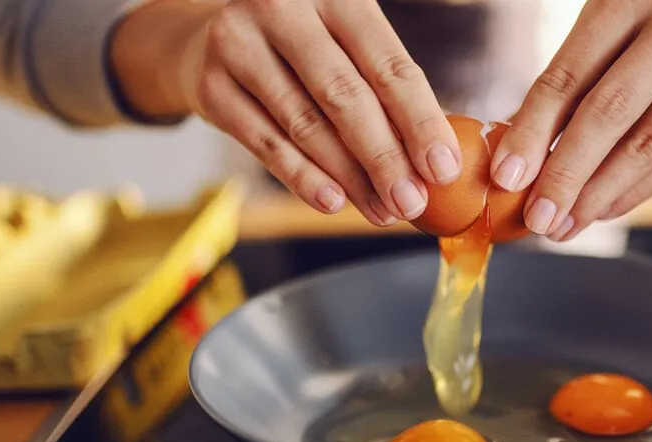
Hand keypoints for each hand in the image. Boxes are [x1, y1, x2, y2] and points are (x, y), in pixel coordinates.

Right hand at [113, 0, 462, 225]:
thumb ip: (385, 88)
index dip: (420, 121)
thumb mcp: (346, 42)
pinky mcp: (210, 86)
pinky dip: (303, 178)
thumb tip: (434, 161)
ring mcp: (239, 44)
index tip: (442, 169)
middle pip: (345, 96)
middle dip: (385, 158)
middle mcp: (283, 8)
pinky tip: (334, 202)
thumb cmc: (303, 46)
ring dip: (350, 178)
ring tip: (381, 211)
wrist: (209, 38)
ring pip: (306, 125)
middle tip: (411, 203)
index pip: (388, 65)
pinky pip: (266, 144)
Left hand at [489, 0, 651, 240]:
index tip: (505, 177)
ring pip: (643, 148)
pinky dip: (630, 194)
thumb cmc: (651, 34)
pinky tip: (598, 211)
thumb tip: (516, 161)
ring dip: (595, 197)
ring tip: (562, 226)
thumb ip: (567, 84)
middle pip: (608, 114)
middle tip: (536, 218)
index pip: (567, 75)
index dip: (531, 131)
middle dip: (564, 174)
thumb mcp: (608, 33)